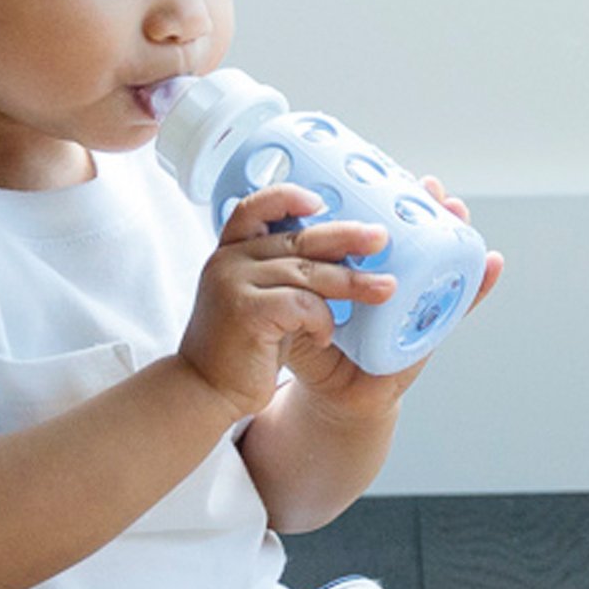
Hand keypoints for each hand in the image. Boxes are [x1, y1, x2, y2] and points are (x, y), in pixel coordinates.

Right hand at [177, 183, 399, 419]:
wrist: (203, 390)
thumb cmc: (238, 348)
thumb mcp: (255, 299)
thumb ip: (280, 273)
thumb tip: (335, 253)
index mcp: (230, 253)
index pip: (255, 209)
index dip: (288, 198)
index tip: (321, 202)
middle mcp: (228, 261)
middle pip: (297, 239)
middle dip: (345, 237)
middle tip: (380, 238)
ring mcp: (234, 283)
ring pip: (307, 272)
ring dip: (352, 282)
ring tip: (385, 289)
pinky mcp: (247, 311)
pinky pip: (303, 304)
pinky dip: (322, 320)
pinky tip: (324, 337)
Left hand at [285, 175, 504, 412]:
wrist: (330, 394)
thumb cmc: (312, 344)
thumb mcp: (294, 303)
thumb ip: (283, 275)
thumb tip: (264, 230)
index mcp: (364, 269)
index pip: (385, 227)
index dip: (395, 200)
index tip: (399, 173)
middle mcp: (396, 281)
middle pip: (419, 238)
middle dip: (428, 207)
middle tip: (428, 185)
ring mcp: (416, 303)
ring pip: (441, 262)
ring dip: (457, 232)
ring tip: (458, 209)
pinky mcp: (428, 331)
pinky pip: (455, 308)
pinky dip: (477, 287)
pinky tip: (492, 264)